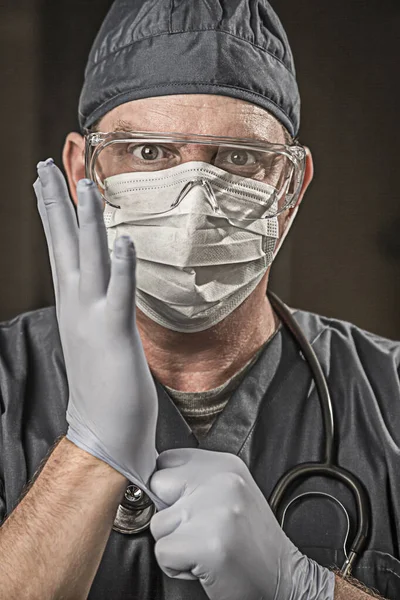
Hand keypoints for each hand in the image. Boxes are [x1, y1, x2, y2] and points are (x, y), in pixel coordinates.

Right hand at [34, 161, 164, 508]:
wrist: (104, 433)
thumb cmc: (104, 387)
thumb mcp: (94, 337)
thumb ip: (95, 309)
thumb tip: (102, 289)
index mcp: (73, 304)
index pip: (61, 249)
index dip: (54, 214)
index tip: (49, 182)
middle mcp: (76, 305)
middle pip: (64, 244)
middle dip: (55, 202)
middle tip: (46, 164)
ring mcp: (93, 318)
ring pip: (89, 259)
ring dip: (86, 222)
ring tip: (84, 185)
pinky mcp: (115, 334)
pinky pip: (119, 294)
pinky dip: (121, 267)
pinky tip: (123, 240)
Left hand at [149, 448, 334, 599]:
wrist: (286, 577)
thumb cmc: (252, 539)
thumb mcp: (231, 493)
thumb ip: (197, 480)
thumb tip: (154, 483)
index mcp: (225, 464)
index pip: (168, 460)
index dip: (170, 488)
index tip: (188, 504)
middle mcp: (221, 481)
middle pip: (158, 485)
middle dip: (170, 513)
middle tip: (199, 528)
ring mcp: (214, 510)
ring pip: (158, 524)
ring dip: (175, 543)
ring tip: (205, 546)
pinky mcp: (206, 543)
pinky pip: (163, 553)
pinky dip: (177, 566)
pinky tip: (204, 563)